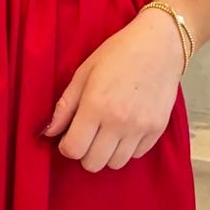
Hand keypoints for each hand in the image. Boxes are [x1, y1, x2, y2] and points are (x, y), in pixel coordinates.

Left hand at [41, 7, 186, 169]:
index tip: (70, 137)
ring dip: (107, 153)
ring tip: (107, 134)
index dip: (67, 147)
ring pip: (115, 164)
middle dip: (85, 153)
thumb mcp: (84, 72)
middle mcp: (118, 121)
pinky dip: (128, 148)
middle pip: (93, 163)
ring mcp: (140, 127)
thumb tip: (48, 132)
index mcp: (96, 105)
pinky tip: (126, 130)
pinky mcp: (158, 129)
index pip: (73, 149)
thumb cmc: (119, 53)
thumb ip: (65, 105)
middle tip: (88, 136)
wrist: (160, 45)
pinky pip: (136, 155)